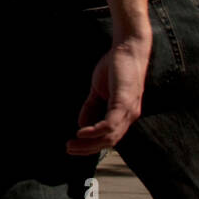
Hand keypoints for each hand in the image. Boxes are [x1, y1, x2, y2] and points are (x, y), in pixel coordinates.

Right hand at [67, 36, 150, 154]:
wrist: (128, 48)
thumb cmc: (115, 67)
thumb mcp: (98, 91)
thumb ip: (91, 108)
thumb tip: (81, 125)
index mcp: (124, 114)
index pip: (108, 137)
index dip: (91, 145)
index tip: (73, 147)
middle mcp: (129, 116)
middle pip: (109, 141)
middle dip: (88, 148)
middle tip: (69, 149)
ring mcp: (128, 110)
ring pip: (109, 136)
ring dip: (89, 143)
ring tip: (72, 144)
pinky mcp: (124, 102)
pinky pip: (110, 123)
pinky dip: (95, 131)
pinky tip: (81, 132)